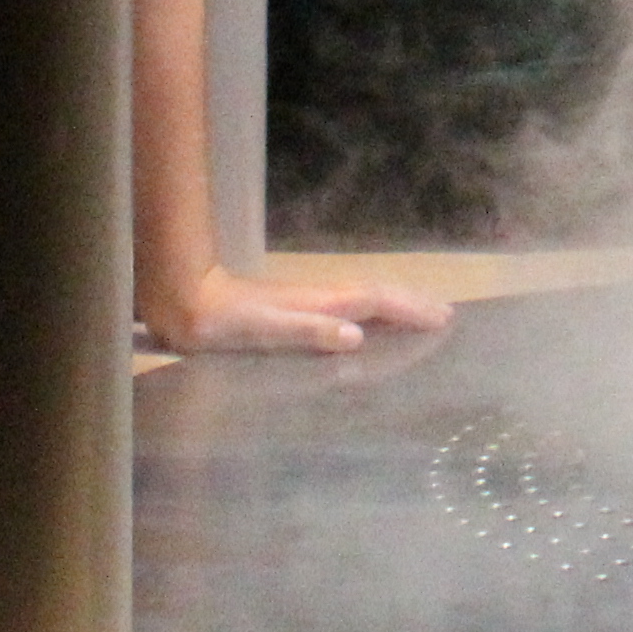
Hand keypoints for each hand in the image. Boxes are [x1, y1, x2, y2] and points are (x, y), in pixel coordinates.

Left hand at [145, 263, 454, 358]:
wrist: (186, 302)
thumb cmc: (223, 324)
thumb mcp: (264, 331)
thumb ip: (309, 332)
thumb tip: (356, 335)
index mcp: (319, 303)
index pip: (375, 302)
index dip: (409, 309)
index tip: (443, 318)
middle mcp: (320, 298)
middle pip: (376, 295)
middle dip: (411, 303)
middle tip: (445, 314)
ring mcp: (308, 302)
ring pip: (363, 300)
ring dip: (394, 306)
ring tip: (419, 316)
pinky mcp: (295, 310)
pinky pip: (347, 309)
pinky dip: (369, 313)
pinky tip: (365, 325)